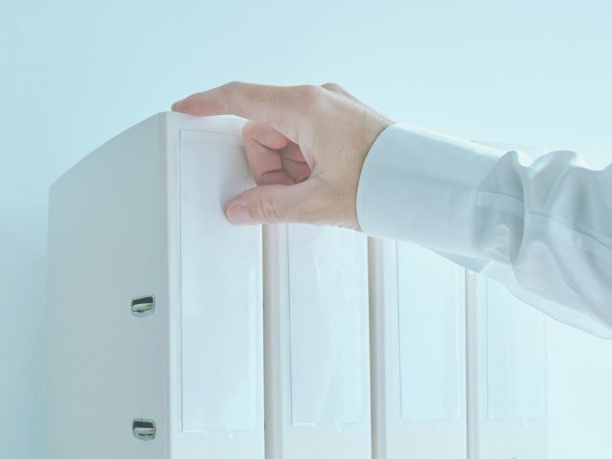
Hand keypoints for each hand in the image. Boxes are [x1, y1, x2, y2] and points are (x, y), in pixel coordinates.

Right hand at [172, 82, 391, 228]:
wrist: (427, 184)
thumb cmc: (383, 182)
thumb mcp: (317, 203)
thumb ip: (270, 206)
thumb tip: (239, 208)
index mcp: (306, 108)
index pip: (241, 98)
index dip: (207, 104)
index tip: (184, 108)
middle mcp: (317, 100)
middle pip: (262, 131)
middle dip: (267, 167)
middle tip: (293, 193)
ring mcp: (331, 110)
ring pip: (283, 140)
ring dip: (288, 171)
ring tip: (317, 192)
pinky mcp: (342, 122)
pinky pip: (304, 142)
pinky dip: (305, 166)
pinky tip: (324, 184)